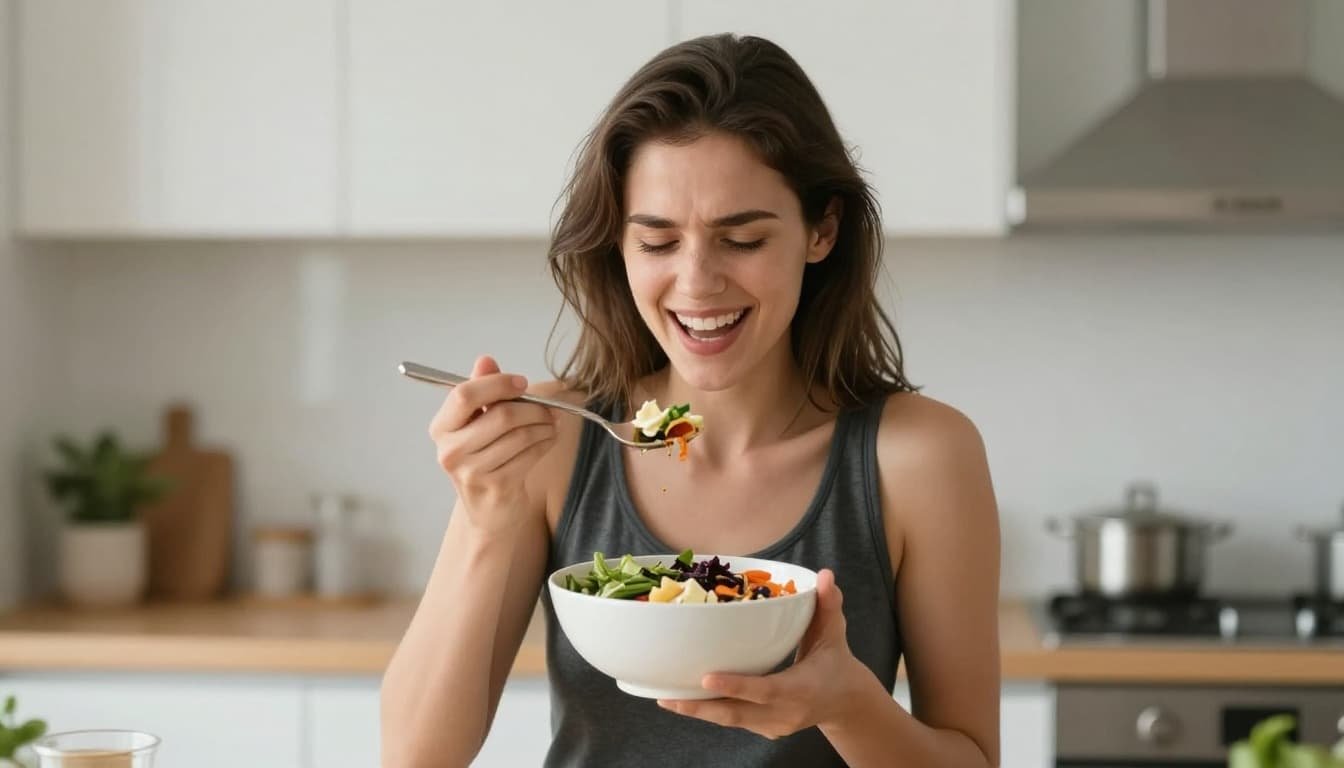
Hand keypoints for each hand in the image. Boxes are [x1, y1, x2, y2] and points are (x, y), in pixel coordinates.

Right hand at [427, 355, 556, 532]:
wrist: (487, 509)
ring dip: (544, 424)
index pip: (464, 395)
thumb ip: (481, 389)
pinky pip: (530, 454)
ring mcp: (472, 473)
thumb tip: (485, 360)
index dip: (497, 384)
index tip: (521, 383)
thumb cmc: (484, 457)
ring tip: (552, 422)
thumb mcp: (477, 422)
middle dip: (533, 407)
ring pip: (520, 435)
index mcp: (441, 428)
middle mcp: (450, 451)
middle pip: (500, 415)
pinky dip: (546, 442)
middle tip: (550, 406)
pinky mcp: (496, 487)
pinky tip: (549, 438)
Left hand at [657, 569, 871, 738]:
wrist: (845, 702)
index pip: (766, 689)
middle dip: (701, 707)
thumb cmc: (835, 662)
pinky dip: (710, 711)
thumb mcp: (834, 633)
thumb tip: (825, 575)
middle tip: (668, 697)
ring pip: (731, 720)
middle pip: (737, 713)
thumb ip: (828, 605)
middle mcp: (785, 713)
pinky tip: (684, 700)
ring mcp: (774, 726)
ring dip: (698, 711)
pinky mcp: (765, 729)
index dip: (737, 685)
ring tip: (666, 699)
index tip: (706, 678)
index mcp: (801, 689)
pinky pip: (734, 720)